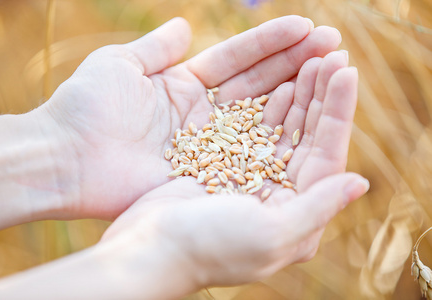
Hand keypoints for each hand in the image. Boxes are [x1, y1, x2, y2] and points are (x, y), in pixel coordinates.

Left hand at [38, 16, 341, 219]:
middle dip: (295, 63)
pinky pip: (249, 151)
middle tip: (334, 46)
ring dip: (295, 93)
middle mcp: (203, 114)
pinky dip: (278, 136)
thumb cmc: (86, 108)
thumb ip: (157, 48)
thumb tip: (187, 25)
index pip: (238, 59)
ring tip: (332, 70)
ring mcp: (209, 144)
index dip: (272, 43)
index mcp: (185, 84)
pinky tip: (308, 118)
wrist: (66, 160)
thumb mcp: (120, 64)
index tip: (307, 27)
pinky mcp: (207, 171)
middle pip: (257, 84)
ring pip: (261, 115)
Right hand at [100, 55, 367, 289]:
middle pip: (308, 138)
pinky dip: (268, 108)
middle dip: (320, 97)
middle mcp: (278, 195)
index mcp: (295, 212)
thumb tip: (360, 183)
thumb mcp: (270, 235)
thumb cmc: (209, 247)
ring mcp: (251, 178)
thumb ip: (317, 208)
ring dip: (299, 96)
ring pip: (284, 131)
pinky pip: (254, 132)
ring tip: (311, 62)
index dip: (337, 112)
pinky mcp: (225, 166)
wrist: (150, 250)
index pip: (326, 155)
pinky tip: (279, 86)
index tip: (346, 71)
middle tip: (331, 55)